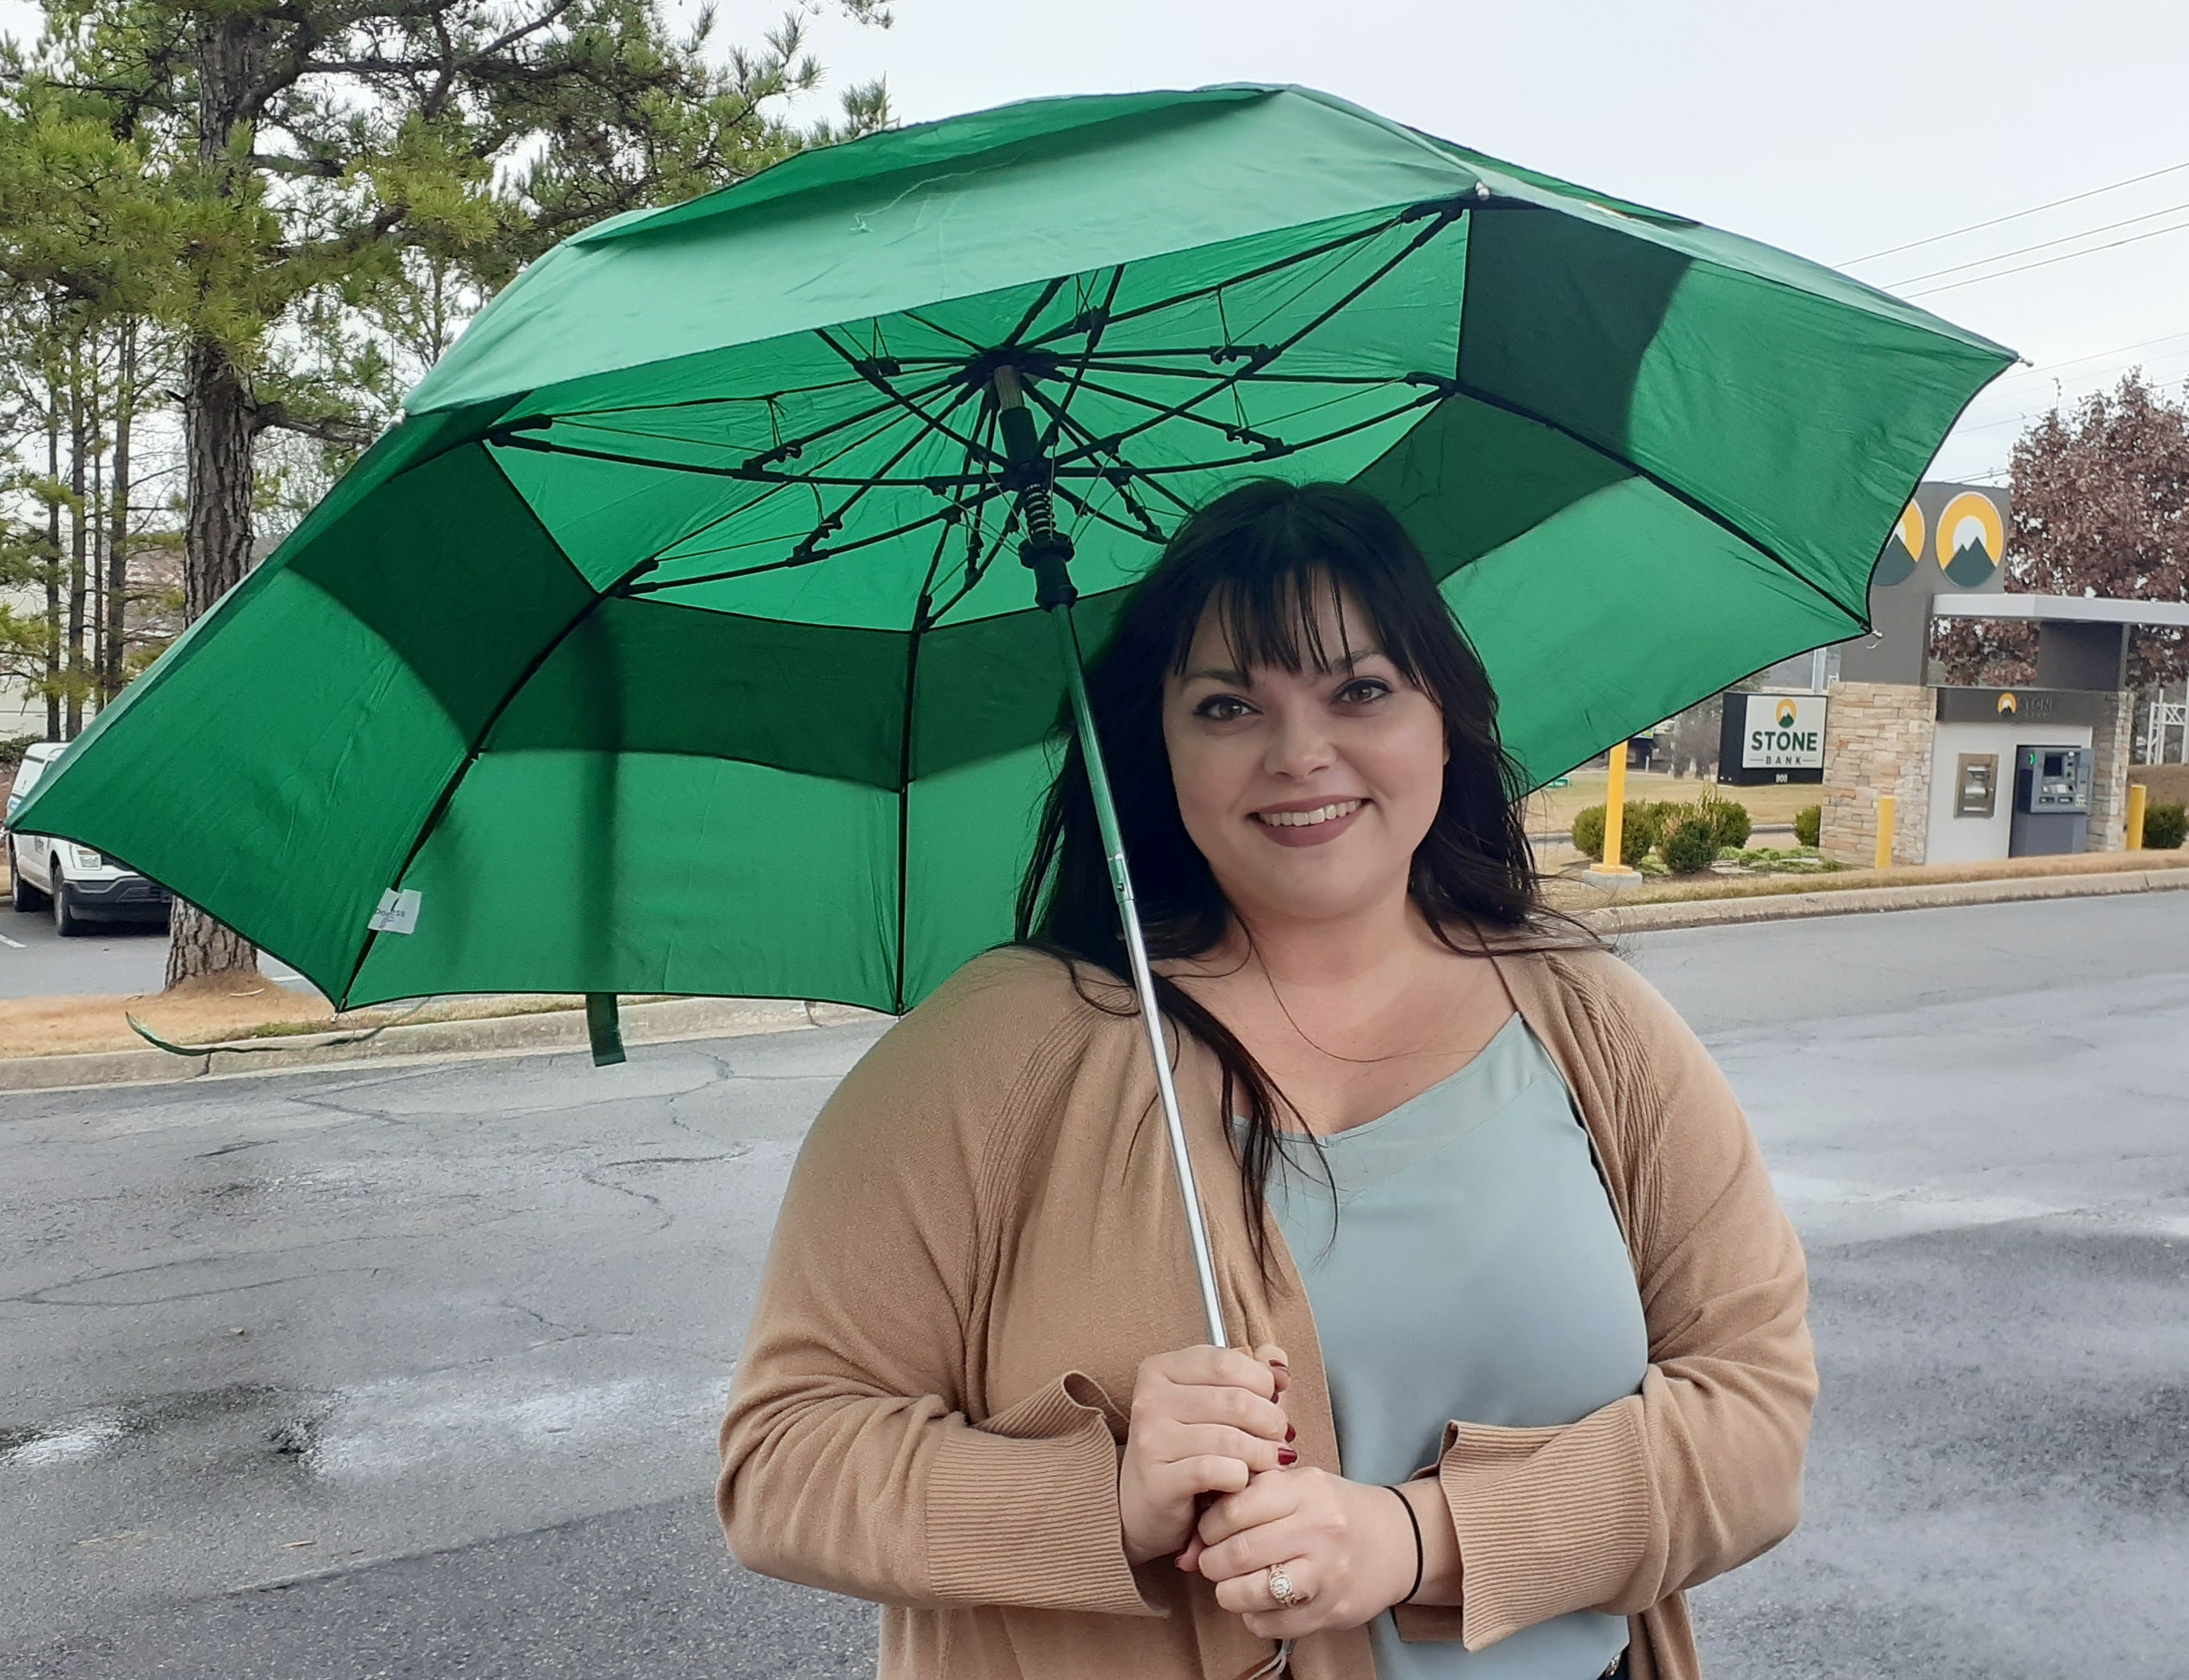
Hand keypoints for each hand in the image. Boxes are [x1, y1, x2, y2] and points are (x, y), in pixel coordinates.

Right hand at [1117, 1344, 1292, 1566]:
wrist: (1145, 1507)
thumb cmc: (1185, 1450)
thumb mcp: (1212, 1405)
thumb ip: (1246, 1375)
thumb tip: (1278, 1362)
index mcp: (1161, 1369)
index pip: (1227, 1362)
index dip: (1262, 1382)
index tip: (1274, 1399)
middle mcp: (1150, 1399)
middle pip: (1236, 1401)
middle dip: (1271, 1421)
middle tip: (1281, 1437)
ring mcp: (1151, 1440)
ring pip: (1231, 1439)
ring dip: (1263, 1453)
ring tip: (1273, 1460)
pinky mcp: (1158, 1481)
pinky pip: (1218, 1471)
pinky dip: (1241, 1478)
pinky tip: (1242, 1481)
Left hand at [1189, 1467, 1418, 1638]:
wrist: (1397, 1541)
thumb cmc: (1334, 1510)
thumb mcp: (1296, 1487)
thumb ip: (1243, 1503)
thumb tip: (1183, 1548)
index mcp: (1305, 1489)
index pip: (1232, 1509)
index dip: (1208, 1526)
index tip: (1208, 1532)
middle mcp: (1319, 1528)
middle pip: (1237, 1553)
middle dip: (1211, 1562)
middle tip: (1213, 1561)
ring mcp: (1327, 1573)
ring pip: (1250, 1592)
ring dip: (1228, 1593)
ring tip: (1233, 1584)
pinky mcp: (1331, 1610)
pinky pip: (1271, 1624)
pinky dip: (1254, 1617)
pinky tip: (1261, 1603)